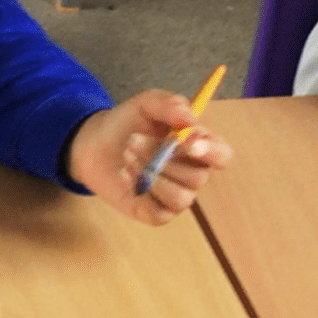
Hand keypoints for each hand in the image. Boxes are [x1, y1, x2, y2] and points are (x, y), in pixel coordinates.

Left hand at [65, 90, 232, 224]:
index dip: (211, 151)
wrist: (95, 144)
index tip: (188, 141)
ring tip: (126, 156)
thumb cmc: (128, 123)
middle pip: (198, 177)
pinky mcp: (157, 212)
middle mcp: (193, 173)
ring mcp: (177, 195)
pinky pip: (160, 213)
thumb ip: (169, 104)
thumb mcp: (146, 103)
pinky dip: (140, 193)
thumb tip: (190, 118)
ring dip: (150, 175)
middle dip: (162, 158)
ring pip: (181, 198)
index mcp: (199, 145)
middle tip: (133, 140)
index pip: (222, 155)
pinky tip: (125, 176)